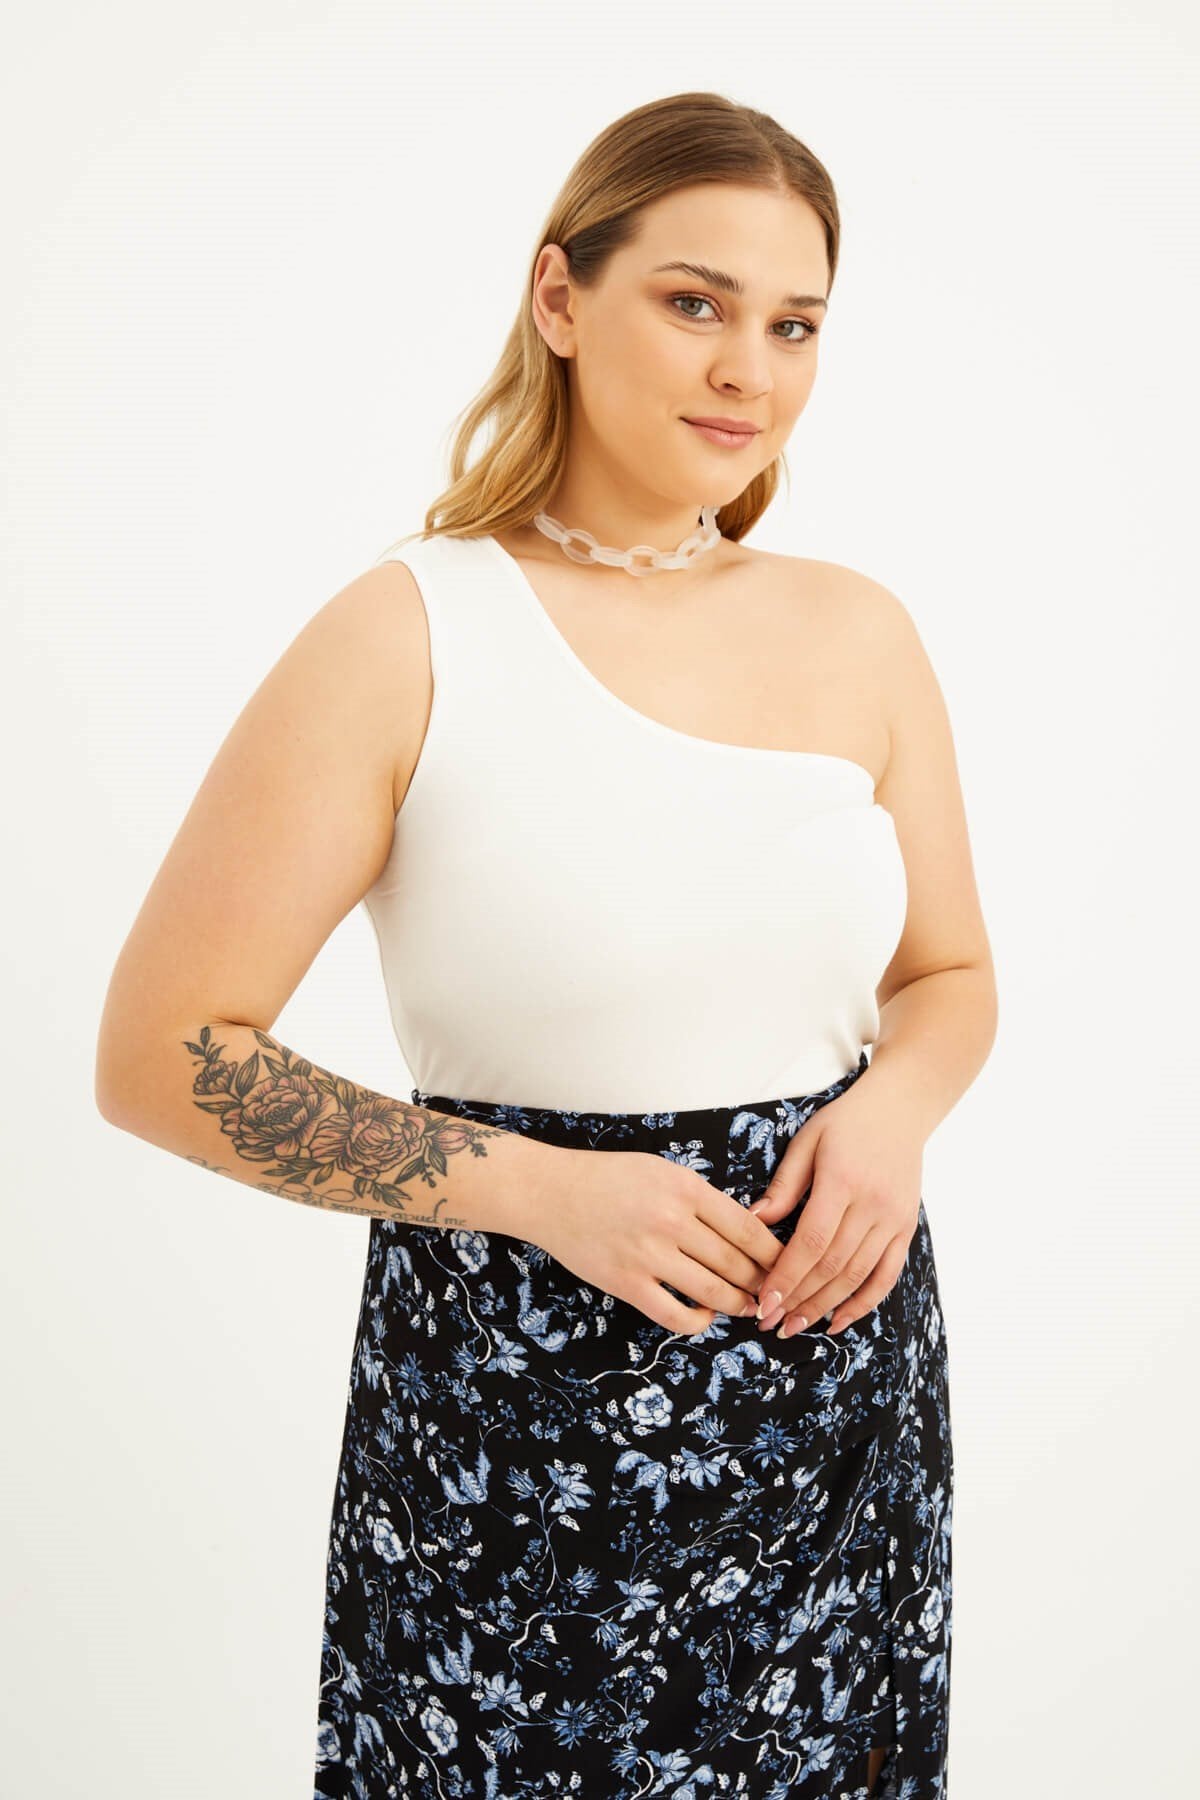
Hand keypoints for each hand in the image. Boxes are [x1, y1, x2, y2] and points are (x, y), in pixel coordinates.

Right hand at [532, 1148, 786, 1336]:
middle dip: (763, 1283)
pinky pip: (676, 1315)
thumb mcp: (662, 1171)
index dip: (775, 1253)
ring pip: (714, 1291)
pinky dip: (699, 1321)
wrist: (550, 1192)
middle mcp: (673, 1221)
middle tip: (776, 1293)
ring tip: (749, 1308)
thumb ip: (699, 1198)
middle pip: (737, 1263)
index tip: (788, 1264)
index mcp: (686, 1188)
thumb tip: (742, 1230)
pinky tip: (704, 1315)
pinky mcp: (627, 1283)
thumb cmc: (607, 1177)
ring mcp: (649, 1255)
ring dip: (739, 1304)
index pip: (748, 1229)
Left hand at [745, 1077, 923, 1336]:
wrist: (901, 1109)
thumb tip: (752, 1223)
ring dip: (825, 1307)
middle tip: (769, 1322)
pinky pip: (887, 1275)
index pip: (811, 1241)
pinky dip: (864, 1303)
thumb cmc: (847, 1121)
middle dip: (798, 1299)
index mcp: (842, 1181)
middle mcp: (872, 1205)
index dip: (787, 1276)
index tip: (763, 1301)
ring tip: (795, 1326)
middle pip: (832, 1265)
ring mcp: (893, 1219)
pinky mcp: (906, 1228)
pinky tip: (839, 1321)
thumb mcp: (807, 1141)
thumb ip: (784, 1186)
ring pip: (858, 1276)